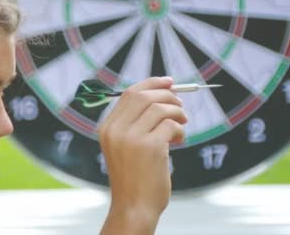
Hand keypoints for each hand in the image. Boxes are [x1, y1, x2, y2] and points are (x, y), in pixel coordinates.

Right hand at [99, 77, 186, 233]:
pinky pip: (170, 124)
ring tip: (182, 125)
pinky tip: (179, 140)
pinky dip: (180, 129)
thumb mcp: (125, 146)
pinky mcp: (149, 147)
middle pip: (144, 96)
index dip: (152, 83)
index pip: (130, 93)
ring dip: (177, 113)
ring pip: (160, 108)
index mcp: (107, 127)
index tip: (170, 82)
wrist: (134, 207)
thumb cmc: (134, 177)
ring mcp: (131, 138)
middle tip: (181, 105)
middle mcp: (116, 130)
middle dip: (167, 95)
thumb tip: (163, 94)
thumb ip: (135, 122)